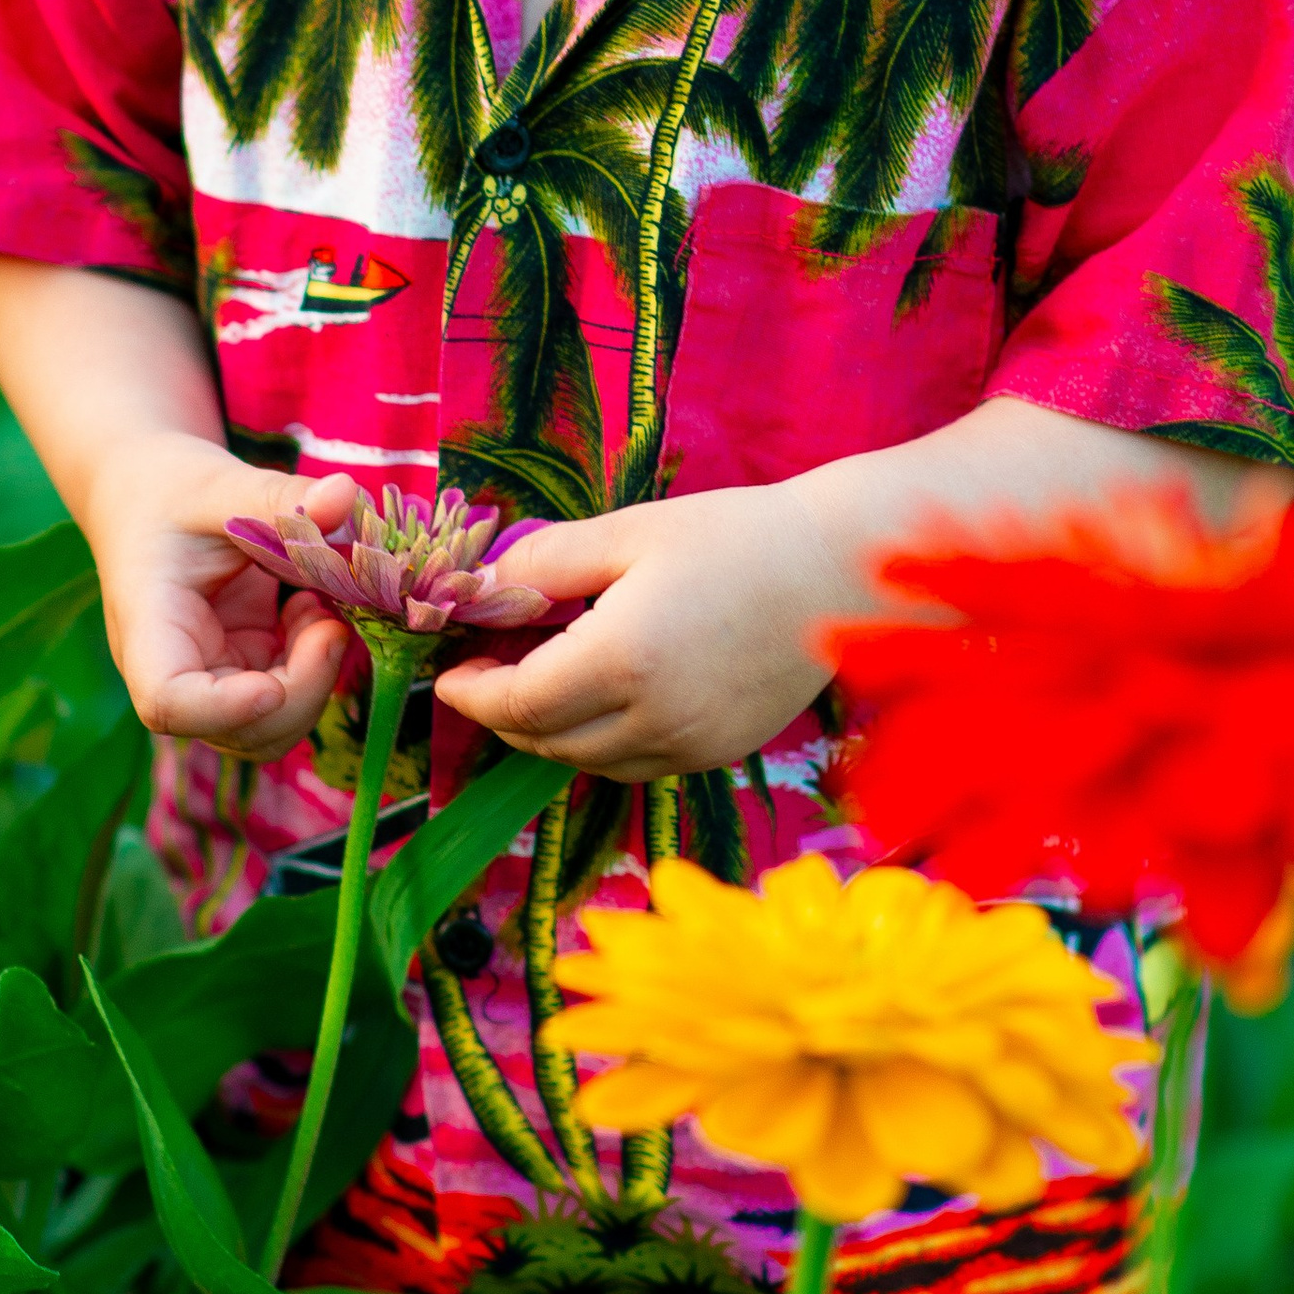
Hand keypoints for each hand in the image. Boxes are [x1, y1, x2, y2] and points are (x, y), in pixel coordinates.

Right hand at [79, 429, 362, 752]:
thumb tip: (347, 495)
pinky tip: (311, 603)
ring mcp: (214, 673)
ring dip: (314, 678)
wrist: (148, 494)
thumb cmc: (168, 490)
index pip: (169, 702)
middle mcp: (176, 667)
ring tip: (320, 604)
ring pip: (270, 725)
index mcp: (150, 626)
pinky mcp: (245, 665)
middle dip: (301, 690)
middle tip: (332, 624)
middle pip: (237, 730)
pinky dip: (315, 659)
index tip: (273, 685)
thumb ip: (279, 497)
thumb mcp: (220, 485)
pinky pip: (289, 692)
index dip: (225, 710)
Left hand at [431, 481, 845, 776]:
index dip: (471, 692)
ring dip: (551, 727)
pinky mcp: (718, 754)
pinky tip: (610, 686)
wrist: (840, 569)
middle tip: (493, 657)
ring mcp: (690, 747)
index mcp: (622, 661)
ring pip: (586, 761)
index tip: (452, 669)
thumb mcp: (629, 531)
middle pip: (543, 742)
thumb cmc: (735, 535)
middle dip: (504, 708)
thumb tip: (478, 589)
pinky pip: (634, 762)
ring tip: (550, 666)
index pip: (515, 705)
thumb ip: (544, 563)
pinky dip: (602, 737)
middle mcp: (653, 721)